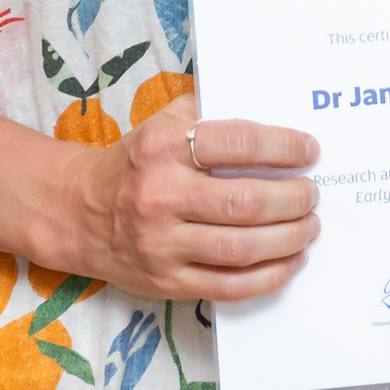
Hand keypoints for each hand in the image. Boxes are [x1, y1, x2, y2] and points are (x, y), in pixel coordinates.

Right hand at [65, 113, 318, 300]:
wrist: (77, 211)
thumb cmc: (135, 163)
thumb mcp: (162, 123)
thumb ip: (207, 110)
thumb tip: (267, 103)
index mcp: (162, 147)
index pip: (236, 142)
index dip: (283, 146)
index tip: (310, 151)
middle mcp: (161, 196)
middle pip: (244, 202)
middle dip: (292, 199)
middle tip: (312, 194)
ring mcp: (162, 244)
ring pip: (241, 248)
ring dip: (288, 238)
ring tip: (309, 226)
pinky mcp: (166, 281)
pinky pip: (228, 286)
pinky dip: (269, 277)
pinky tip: (290, 262)